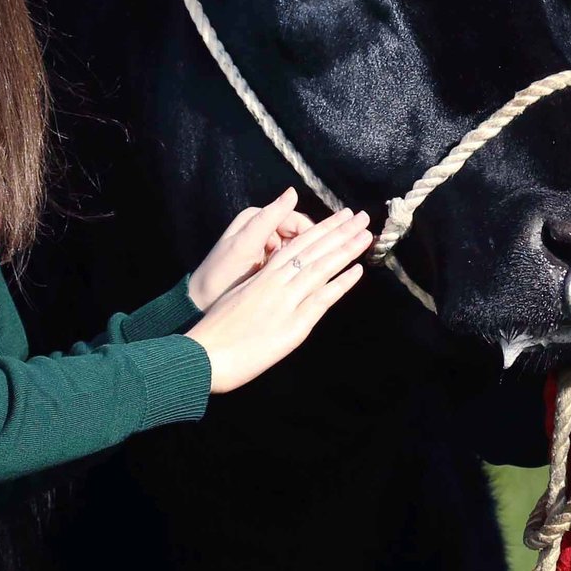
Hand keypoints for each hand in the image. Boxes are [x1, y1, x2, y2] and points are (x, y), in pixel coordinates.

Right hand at [187, 208, 374, 391]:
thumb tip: (274, 286)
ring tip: (366, 235)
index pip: (297, 246)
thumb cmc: (215, 332)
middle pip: (312, 251)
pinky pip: (320, 299)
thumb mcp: (237, 300)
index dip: (321, 230)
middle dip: (339, 232)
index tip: (340, 218)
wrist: (204, 355)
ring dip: (345, 250)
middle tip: (362, 216)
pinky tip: (357, 271)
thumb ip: (259, 289)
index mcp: (262, 276)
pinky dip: (340, 284)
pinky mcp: (292, 325)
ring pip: (320, 268)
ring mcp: (285, 302)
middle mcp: (275, 283)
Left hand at [188, 187, 312, 308]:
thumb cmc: (221, 274)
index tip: (311, 256)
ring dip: (296, 262)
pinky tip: (284, 280)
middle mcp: (263, 228)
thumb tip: (292, 191)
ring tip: (285, 277)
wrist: (203, 303)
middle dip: (301, 251)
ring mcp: (265, 246)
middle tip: (294, 271)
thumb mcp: (245, 244)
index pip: (297, 220)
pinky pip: (288, 262)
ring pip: (296, 250)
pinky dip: (289, 270)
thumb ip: (268, 218)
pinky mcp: (266, 262)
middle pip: (299, 235)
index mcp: (257, 218)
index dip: (308, 236)